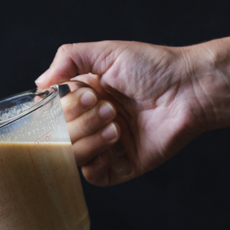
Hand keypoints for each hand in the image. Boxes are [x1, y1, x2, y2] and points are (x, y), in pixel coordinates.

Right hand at [36, 40, 207, 185]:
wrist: (190, 89)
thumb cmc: (154, 67)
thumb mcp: (106, 52)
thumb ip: (68, 58)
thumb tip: (39, 85)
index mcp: (86, 98)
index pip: (54, 113)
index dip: (64, 107)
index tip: (87, 94)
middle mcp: (94, 122)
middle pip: (61, 136)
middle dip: (81, 121)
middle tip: (108, 107)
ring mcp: (108, 146)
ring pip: (74, 157)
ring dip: (89, 139)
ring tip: (116, 124)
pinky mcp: (124, 166)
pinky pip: (95, 177)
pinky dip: (93, 165)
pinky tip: (109, 146)